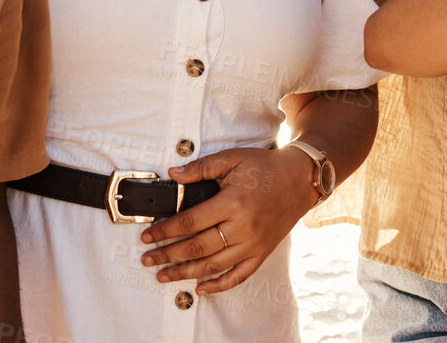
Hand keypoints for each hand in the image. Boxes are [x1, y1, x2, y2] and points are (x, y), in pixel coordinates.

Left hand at [137, 146, 319, 294]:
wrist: (299, 179)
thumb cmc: (264, 167)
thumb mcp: (232, 158)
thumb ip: (202, 167)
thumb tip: (174, 174)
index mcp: (233, 202)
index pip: (190, 221)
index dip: (165, 230)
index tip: (147, 236)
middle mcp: (243, 227)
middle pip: (198, 248)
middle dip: (168, 255)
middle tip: (148, 259)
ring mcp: (253, 244)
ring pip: (214, 266)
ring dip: (186, 273)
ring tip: (164, 275)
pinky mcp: (261, 253)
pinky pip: (238, 276)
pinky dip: (218, 285)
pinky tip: (200, 288)